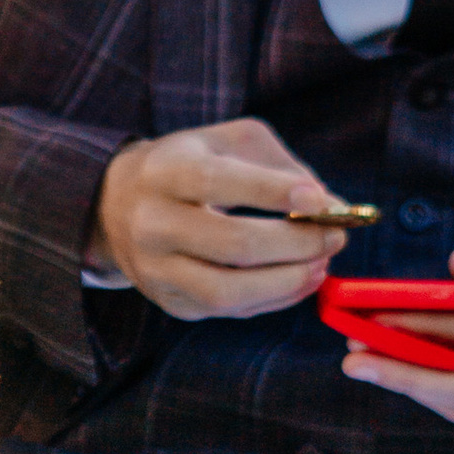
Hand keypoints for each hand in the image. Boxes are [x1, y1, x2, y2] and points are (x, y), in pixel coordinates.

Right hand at [87, 118, 347, 321]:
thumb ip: (281, 166)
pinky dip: (274, 299)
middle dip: (296, 244)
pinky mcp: (170, 301)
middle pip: (232, 243)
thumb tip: (332, 207)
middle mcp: (152, 222)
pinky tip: (298, 280)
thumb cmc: (189, 165)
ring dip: (288, 281)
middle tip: (335, 236)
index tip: (320, 201)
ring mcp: (156, 269)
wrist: (118, 204)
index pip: (218, 182)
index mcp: (164, 171)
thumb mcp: (226, 142)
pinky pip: (229, 311)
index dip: (273, 192)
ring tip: (321, 265)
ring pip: (229, 291)